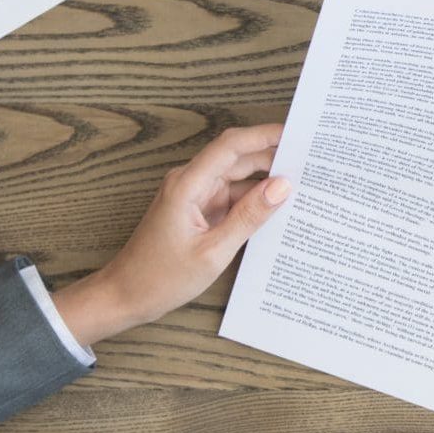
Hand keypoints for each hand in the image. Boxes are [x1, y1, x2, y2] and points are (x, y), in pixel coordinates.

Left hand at [53, 124, 288, 346]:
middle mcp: (191, 183)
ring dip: (266, 181)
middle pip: (238, 158)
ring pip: (238, 177)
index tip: (297, 135)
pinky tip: (277, 208)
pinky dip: (253, 200)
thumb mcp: (213, 252)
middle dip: (273, 157)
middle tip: (310, 163)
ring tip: (302, 185)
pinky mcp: (198, 210)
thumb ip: (249, 216)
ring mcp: (194, 196)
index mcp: (188, 185)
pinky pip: (232, 196)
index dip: (265, 135)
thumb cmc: (160, 278)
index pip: (232, 145)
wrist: (122, 298)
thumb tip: (282, 187)